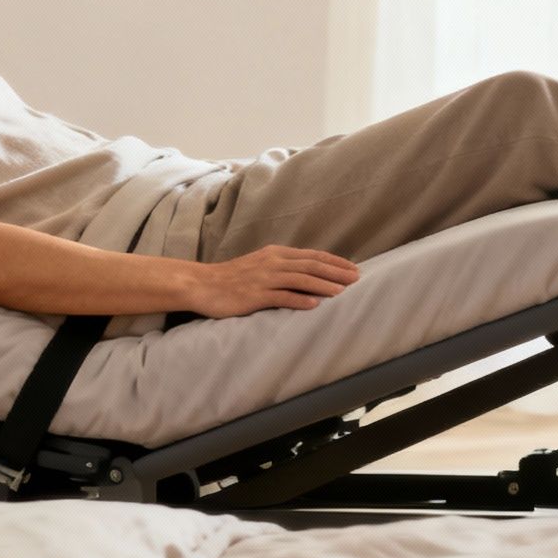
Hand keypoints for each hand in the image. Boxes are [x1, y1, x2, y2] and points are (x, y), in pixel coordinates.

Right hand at [187, 245, 360, 318]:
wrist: (201, 284)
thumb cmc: (231, 278)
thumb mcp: (259, 265)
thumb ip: (281, 267)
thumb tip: (305, 273)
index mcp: (274, 254)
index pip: (311, 255)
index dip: (333, 261)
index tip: (352, 268)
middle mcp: (272, 262)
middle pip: (310, 265)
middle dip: (335, 271)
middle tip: (357, 278)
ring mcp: (263, 278)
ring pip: (299, 279)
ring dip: (323, 284)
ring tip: (342, 291)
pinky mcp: (254, 295)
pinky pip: (280, 296)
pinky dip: (299, 299)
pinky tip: (314, 304)